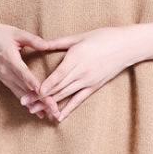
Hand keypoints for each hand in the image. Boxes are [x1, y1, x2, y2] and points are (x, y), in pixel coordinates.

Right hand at [0, 23, 61, 119]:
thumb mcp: (15, 32)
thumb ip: (32, 39)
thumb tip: (48, 45)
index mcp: (9, 57)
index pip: (23, 72)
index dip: (32, 82)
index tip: (42, 91)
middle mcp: (6, 71)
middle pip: (25, 87)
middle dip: (41, 98)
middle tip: (54, 108)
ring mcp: (5, 78)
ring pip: (22, 94)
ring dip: (36, 105)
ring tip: (50, 113)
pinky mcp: (5, 81)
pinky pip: (18, 94)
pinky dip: (28, 103)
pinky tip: (37, 111)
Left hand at [20, 26, 135, 121]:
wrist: (127, 46)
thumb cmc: (103, 37)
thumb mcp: (79, 37)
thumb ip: (59, 42)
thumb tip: (41, 43)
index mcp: (76, 58)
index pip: (57, 76)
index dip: (44, 85)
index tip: (30, 92)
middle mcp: (82, 72)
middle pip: (58, 87)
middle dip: (40, 97)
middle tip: (25, 104)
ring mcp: (89, 81)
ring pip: (66, 95)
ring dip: (50, 104)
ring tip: (36, 111)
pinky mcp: (95, 86)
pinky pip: (79, 100)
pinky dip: (68, 109)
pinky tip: (59, 116)